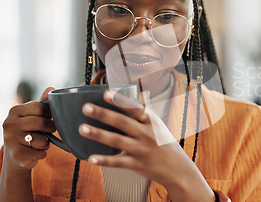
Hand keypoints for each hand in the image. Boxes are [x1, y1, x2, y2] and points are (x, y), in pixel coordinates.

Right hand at [2, 87, 56, 173]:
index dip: (49, 114)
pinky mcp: (16, 154)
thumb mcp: (33, 115)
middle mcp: (9, 123)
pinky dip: (42, 153)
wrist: (15, 154)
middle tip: (50, 131)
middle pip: (41, 123)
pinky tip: (35, 151)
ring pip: (42, 140)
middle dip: (51, 128)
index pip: (39, 107)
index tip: (49, 118)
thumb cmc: (28, 131)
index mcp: (14, 110)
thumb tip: (51, 88)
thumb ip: (42, 103)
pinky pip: (40, 153)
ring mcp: (10, 139)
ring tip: (40, 142)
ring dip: (46, 143)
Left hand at [78, 90, 214, 201]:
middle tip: (86, 108)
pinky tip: (91, 158)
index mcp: (151, 122)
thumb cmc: (166, 144)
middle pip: (122, 122)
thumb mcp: (159, 125)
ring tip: (82, 128)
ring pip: (117, 141)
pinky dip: (104, 160)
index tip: (106, 93)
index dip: (120, 101)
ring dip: (99, 134)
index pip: (135, 108)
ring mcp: (141, 150)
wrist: (178, 168)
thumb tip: (142, 92)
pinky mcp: (137, 165)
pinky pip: (118, 162)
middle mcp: (146, 134)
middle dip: (103, 114)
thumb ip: (147, 109)